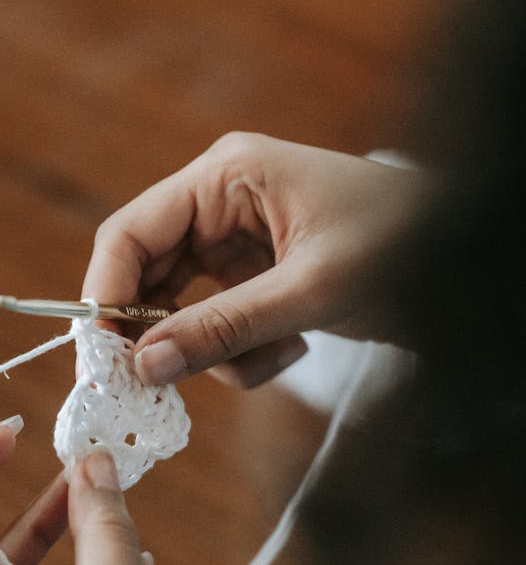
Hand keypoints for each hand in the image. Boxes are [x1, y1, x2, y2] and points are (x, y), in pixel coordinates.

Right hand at [82, 133, 429, 386]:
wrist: (463, 258)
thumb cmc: (401, 244)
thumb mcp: (308, 291)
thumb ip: (222, 329)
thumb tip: (143, 366)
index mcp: (226, 178)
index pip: (131, 232)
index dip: (105, 292)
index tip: (100, 355)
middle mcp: (221, 206)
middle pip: (148, 275)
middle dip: (157, 333)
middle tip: (153, 386)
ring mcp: (237, 246)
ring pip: (183, 313)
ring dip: (216, 350)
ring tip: (273, 354)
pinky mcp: (256, 280)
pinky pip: (219, 329)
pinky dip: (245, 355)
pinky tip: (295, 346)